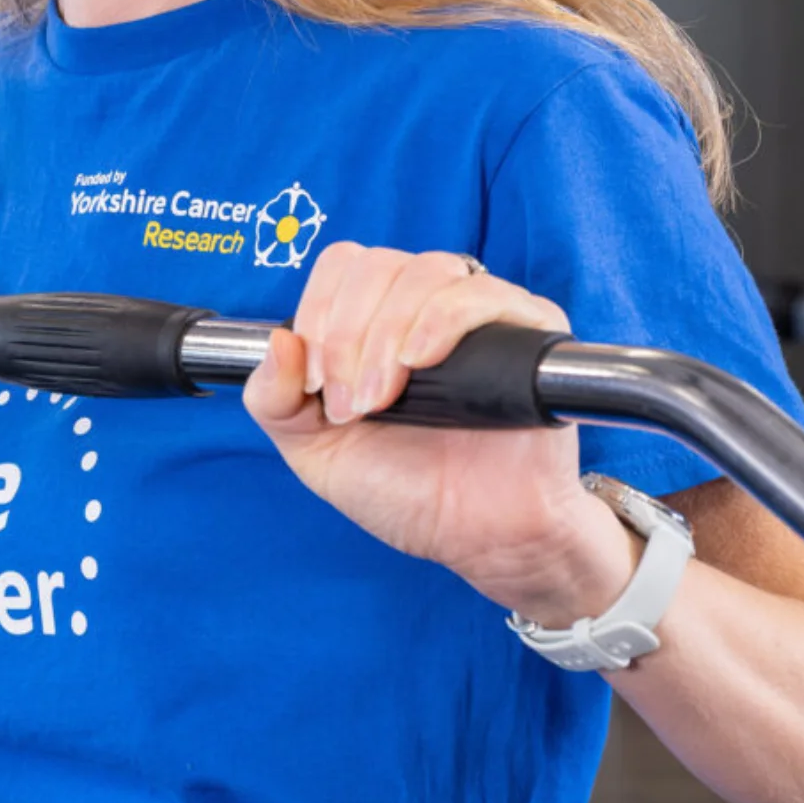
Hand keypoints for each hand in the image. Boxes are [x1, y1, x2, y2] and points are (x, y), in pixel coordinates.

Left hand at [242, 244, 635, 625]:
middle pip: (376, 265)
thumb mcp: (314, 452)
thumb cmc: (407, 490)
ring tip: (383, 400)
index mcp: (377, 320)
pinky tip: (421, 362)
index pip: (341, 266)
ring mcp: (481, 313)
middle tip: (351, 406)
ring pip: (425, 273)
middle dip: (347, 335)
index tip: (317, 385)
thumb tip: (276, 339)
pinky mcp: (528, 328)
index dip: (318, 315)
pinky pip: (482, 294)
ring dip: (387, 334)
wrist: (479, 538)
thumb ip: (274, 400)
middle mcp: (427, 306)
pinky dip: (440, 320)